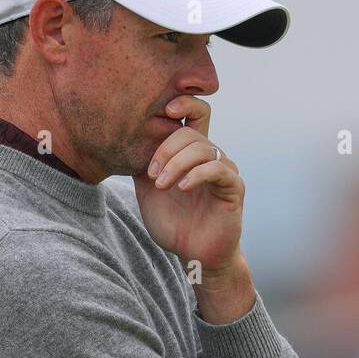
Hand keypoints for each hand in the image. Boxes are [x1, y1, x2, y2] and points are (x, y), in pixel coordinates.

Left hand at [132, 95, 243, 272]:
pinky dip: (195, 175)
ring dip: (176, 164)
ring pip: (202, 148)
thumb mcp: (148, 190)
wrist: (193, 255)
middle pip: (191, 131)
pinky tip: (181, 188)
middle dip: (166, 148)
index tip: (162, 110)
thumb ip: (142, 163)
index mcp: (192, 153)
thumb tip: (125, 137)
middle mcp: (211, 157)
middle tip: (151, 173)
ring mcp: (224, 170)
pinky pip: (216, 169)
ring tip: (162, 185)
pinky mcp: (234, 187)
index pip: (194, 113)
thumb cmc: (174, 224)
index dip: (183, 103)